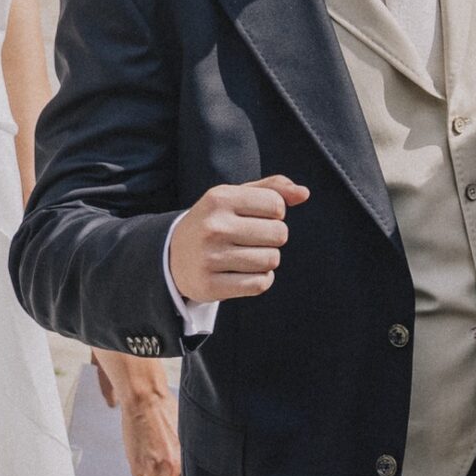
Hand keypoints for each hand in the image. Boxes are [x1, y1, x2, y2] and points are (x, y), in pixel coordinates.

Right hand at [98, 351, 181, 475]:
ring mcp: (149, 469)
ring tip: (153, 456)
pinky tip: (144, 448)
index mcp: (183, 464)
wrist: (145, 401)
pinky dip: (139, 465)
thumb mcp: (185, 438)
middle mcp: (167, 470)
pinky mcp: (134, 464)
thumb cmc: (167, 414)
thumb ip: (185, 460)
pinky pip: (137, 474)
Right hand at [168, 175, 309, 303]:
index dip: (274, 213)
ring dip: (266, 260)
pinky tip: (243, 273)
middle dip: (273, 238)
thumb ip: (272, 189)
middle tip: (251, 239)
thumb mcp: (235, 197)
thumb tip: (304, 193)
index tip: (256, 217)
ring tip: (245, 256)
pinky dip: (260, 280)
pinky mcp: (210, 286)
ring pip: (271, 260)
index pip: (276, 205)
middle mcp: (213, 226)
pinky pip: (260, 284)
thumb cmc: (214, 222)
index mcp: (219, 198)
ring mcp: (210, 257)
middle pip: (279, 234)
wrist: (171, 256)